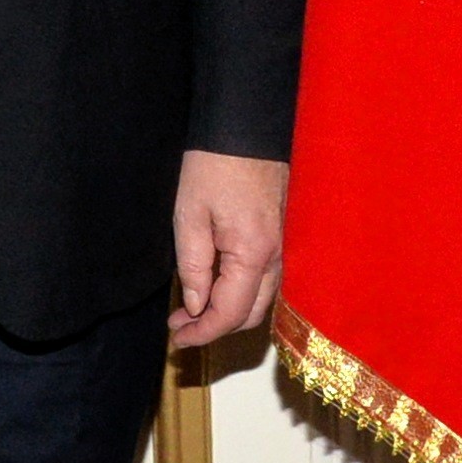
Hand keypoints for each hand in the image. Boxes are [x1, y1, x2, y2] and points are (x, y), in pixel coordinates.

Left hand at [167, 151, 287, 349]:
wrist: (246, 125)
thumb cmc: (213, 166)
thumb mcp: (190, 215)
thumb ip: (195, 267)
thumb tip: (197, 307)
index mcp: (253, 253)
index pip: (230, 313)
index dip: (202, 333)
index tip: (176, 338)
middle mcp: (277, 255)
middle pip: (252, 314)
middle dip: (216, 327)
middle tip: (181, 323)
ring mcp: (285, 244)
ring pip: (263, 298)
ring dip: (230, 310)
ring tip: (194, 307)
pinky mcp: (284, 233)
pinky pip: (268, 278)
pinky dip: (244, 292)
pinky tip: (219, 284)